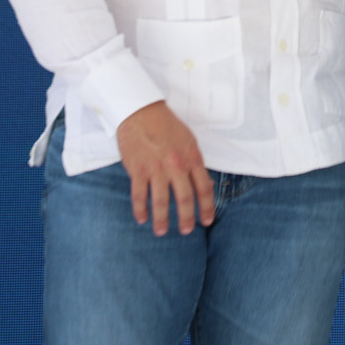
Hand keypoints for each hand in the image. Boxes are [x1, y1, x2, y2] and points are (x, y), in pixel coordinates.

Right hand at [116, 102, 215, 235]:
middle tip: (186, 231)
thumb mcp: (189, 141)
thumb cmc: (167, 126)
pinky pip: (139, 195)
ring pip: (160, 201)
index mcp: (192, 158)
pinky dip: (140, 209)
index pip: (204, 188)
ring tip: (162, 231)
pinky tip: (142, 218)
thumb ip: (195, 163)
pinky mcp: (137, 170)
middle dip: (186, 218)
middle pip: (184, 198)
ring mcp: (156, 169)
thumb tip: (205, 185)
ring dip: (162, 219)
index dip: (206, 207)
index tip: (207, 221)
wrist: (141, 112)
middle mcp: (176, 165)